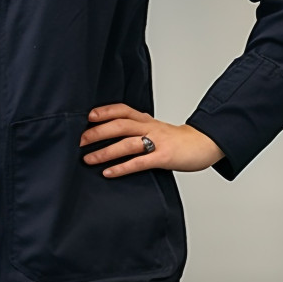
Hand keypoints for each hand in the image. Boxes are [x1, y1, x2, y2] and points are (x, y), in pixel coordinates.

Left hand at [79, 104, 223, 177]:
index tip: (86, 116)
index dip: (104, 111)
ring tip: (88, 159)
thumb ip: (136, 129)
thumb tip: (110, 134)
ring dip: (105, 151)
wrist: (202, 144)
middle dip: (97, 132)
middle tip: (79, 140)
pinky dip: (122, 167)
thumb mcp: (154, 128)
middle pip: (119, 124)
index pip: (122, 109)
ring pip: (126, 143)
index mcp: (145, 119)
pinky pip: (139, 162)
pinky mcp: (163, 157)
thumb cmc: (175, 139)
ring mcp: (156, 141)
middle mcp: (149, 127)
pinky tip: (108, 172)